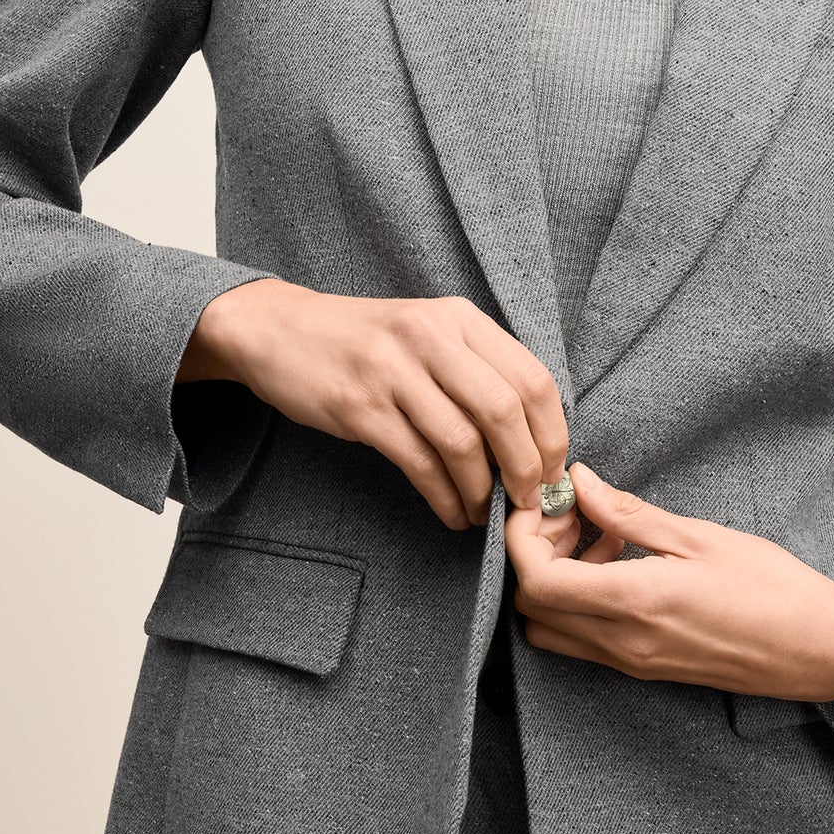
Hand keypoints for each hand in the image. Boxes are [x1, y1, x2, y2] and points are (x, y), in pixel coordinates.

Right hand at [177, 278, 568, 530]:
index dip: (552, 433)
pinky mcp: (360, 407)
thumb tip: (534, 437)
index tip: (554, 469)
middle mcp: (432, 337)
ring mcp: (393, 371)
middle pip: (505, 410)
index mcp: (460, 319)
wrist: (280, 330)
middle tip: (528, 501)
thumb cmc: (368, 342)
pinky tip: (452, 513)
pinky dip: (444, 498)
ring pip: (463, 442)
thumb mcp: (430, 332)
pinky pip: (419, 462)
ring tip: (484, 514)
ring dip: (483, 491)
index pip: (533, 378)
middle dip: (526, 467)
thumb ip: (479, 369)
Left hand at [505, 464, 833, 701]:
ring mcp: (632, 661)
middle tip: (572, 516)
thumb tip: (582, 484)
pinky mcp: (646, 668)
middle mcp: (623, 642)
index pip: (536, 582)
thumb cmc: (772, 587)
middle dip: (534, 558)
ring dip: (556, 583)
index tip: (548, 503)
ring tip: (601, 539)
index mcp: (634, 602)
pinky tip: (622, 566)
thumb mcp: (700, 537)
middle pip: (532, 610)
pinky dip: (582, 602)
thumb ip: (631, 514)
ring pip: (552, 631)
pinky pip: (586, 640)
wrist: (818, 647)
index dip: (523, 540)